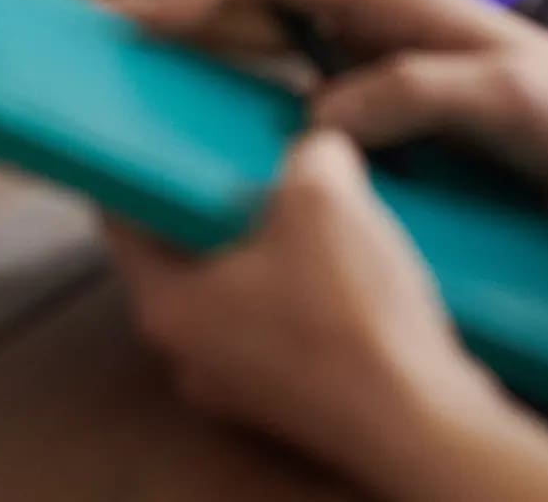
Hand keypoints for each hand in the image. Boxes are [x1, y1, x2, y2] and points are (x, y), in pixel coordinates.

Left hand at [109, 131, 504, 492]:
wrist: (422, 424)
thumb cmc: (353, 314)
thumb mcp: (323, 192)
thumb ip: (305, 151)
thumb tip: (314, 148)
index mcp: (166, 305)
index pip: (124, 217)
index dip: (145, 161)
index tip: (163, 123)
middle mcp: (188, 353)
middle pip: (184, 250)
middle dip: (221, 196)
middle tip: (251, 149)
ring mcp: (238, 384)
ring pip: (236, 285)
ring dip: (269, 240)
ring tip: (308, 194)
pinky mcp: (289, 399)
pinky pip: (276, 319)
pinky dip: (300, 282)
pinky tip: (343, 250)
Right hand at [121, 0, 547, 213]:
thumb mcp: (499, 98)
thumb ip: (412, 96)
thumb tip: (315, 119)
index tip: (160, 24)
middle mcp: (369, 17)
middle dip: (183, 12)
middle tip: (110, 45)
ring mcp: (374, 59)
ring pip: (267, 43)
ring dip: (207, 56)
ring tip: (141, 91)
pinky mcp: (385, 104)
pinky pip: (296, 92)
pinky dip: (249, 104)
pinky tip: (222, 147)